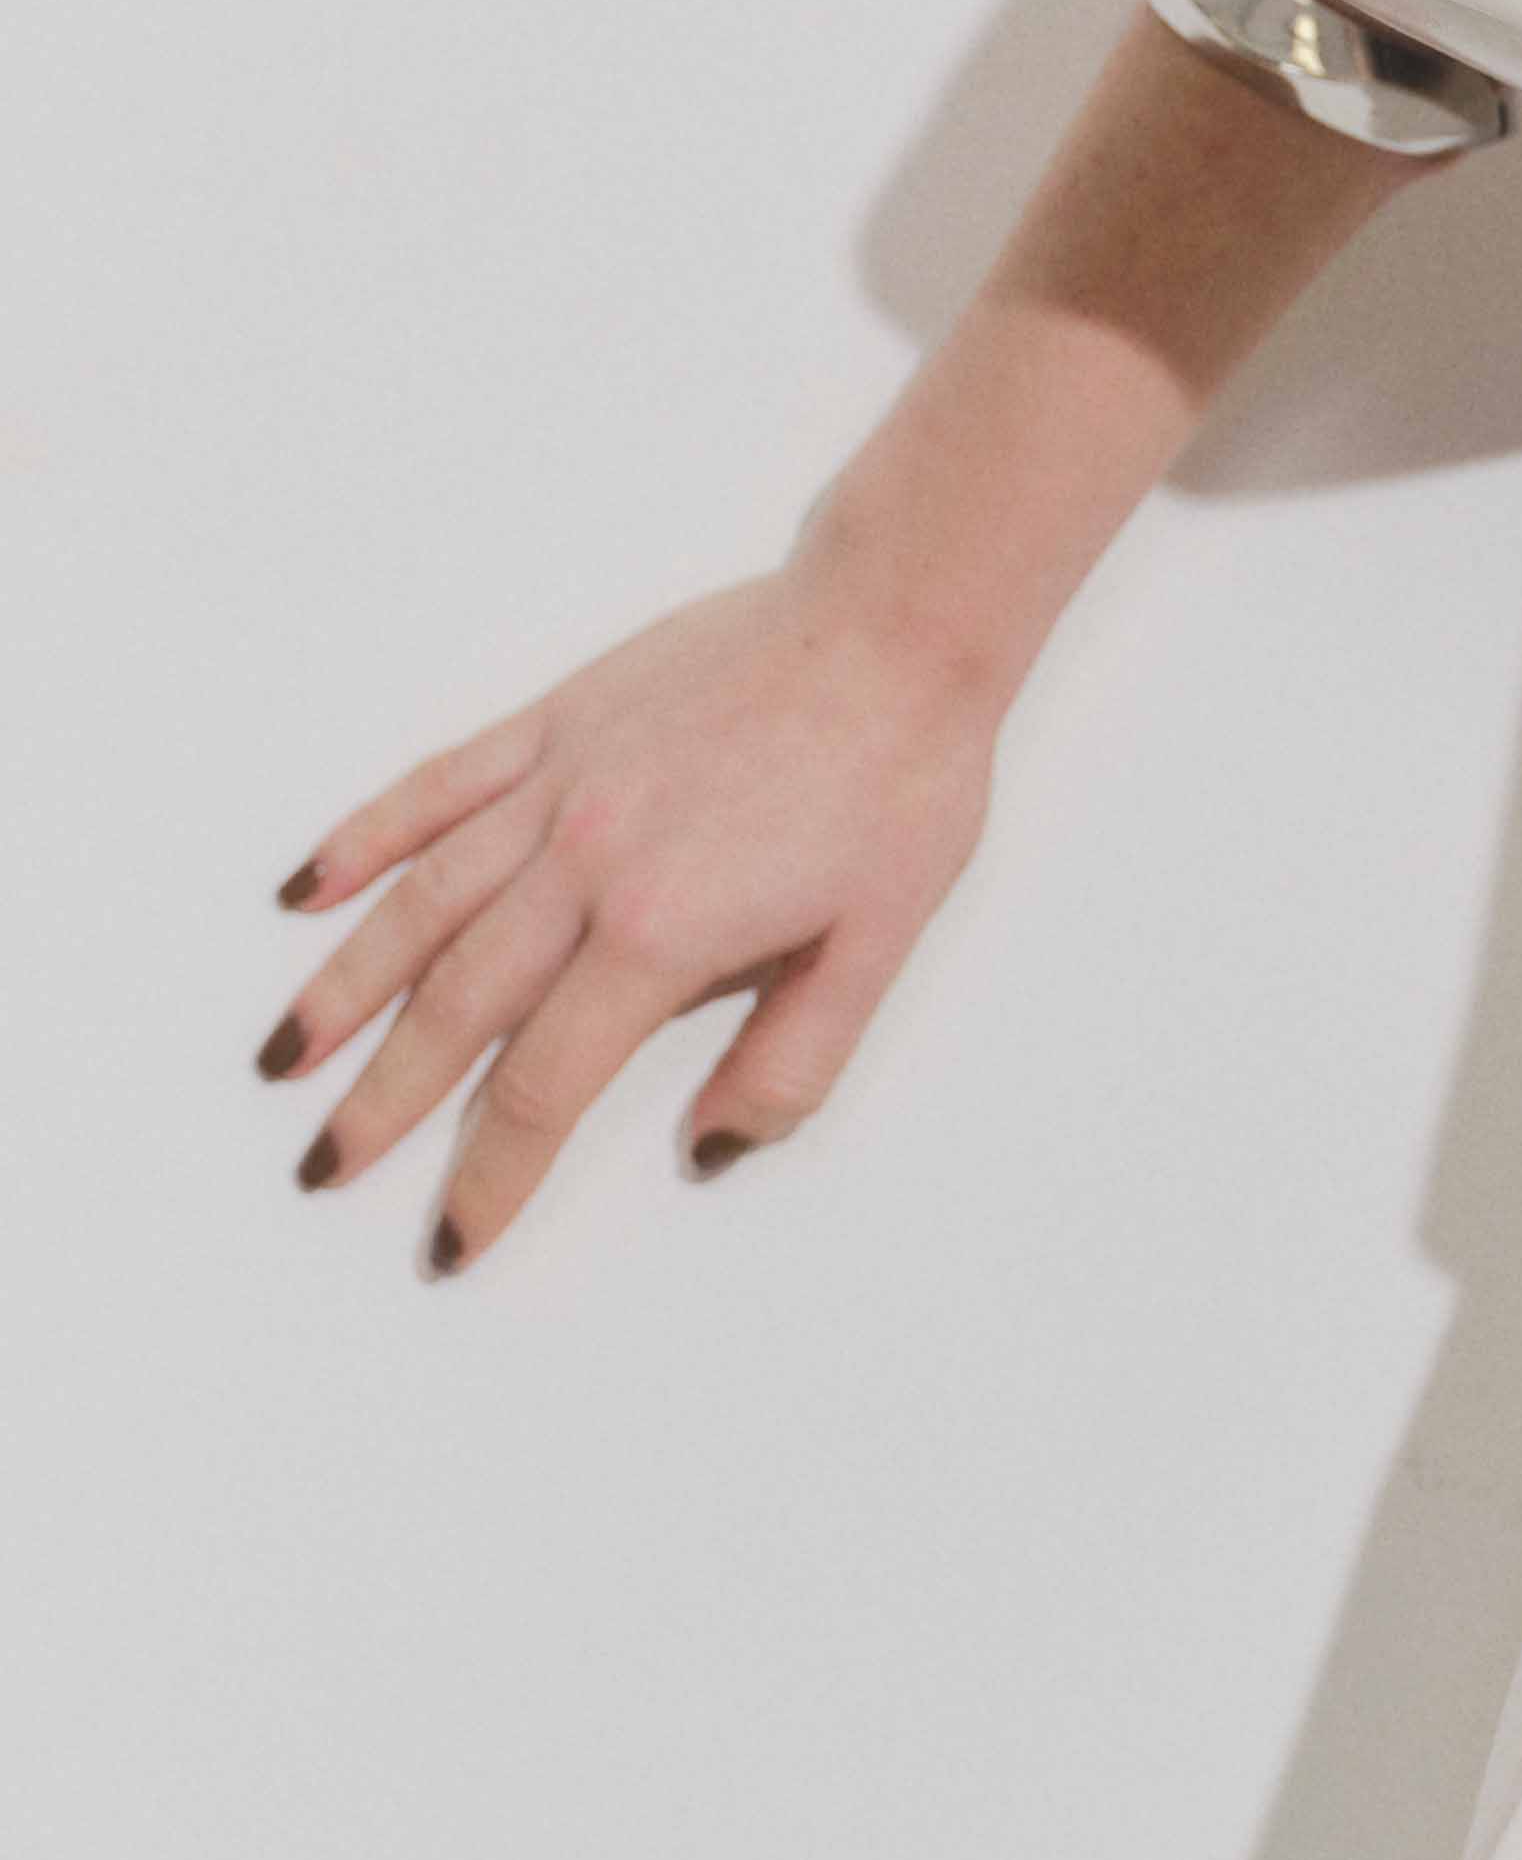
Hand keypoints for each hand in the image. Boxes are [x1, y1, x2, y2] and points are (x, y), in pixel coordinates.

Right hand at [257, 555, 1008, 1269]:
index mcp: (663, 930)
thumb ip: (789, 1062)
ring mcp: (559, 785)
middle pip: (456, 1007)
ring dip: (345, 988)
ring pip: (421, 904)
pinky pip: (437, 787)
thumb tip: (709, 1149)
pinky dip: (365, 840)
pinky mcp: (557, 722)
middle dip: (385, 1103)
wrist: (894, 620)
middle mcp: (585, 862)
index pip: (547, 1085)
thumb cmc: (899, 777)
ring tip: (284, 1059)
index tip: (451, 1238)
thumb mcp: (877, 947)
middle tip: (322, 1168)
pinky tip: (304, 889)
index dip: (494, 1172)